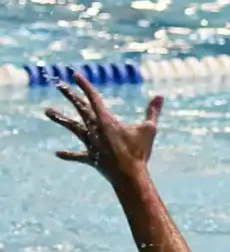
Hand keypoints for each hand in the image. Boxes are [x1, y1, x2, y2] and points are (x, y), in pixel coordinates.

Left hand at [46, 72, 163, 185]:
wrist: (129, 176)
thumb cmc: (139, 152)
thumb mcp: (149, 129)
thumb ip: (153, 112)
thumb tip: (160, 96)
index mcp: (106, 120)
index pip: (93, 99)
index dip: (84, 86)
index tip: (75, 75)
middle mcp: (95, 129)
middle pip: (80, 108)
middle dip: (69, 95)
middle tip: (58, 84)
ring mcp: (91, 143)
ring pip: (73, 128)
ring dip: (60, 119)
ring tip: (47, 111)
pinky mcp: (91, 157)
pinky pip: (78, 155)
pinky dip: (68, 155)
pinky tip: (57, 153)